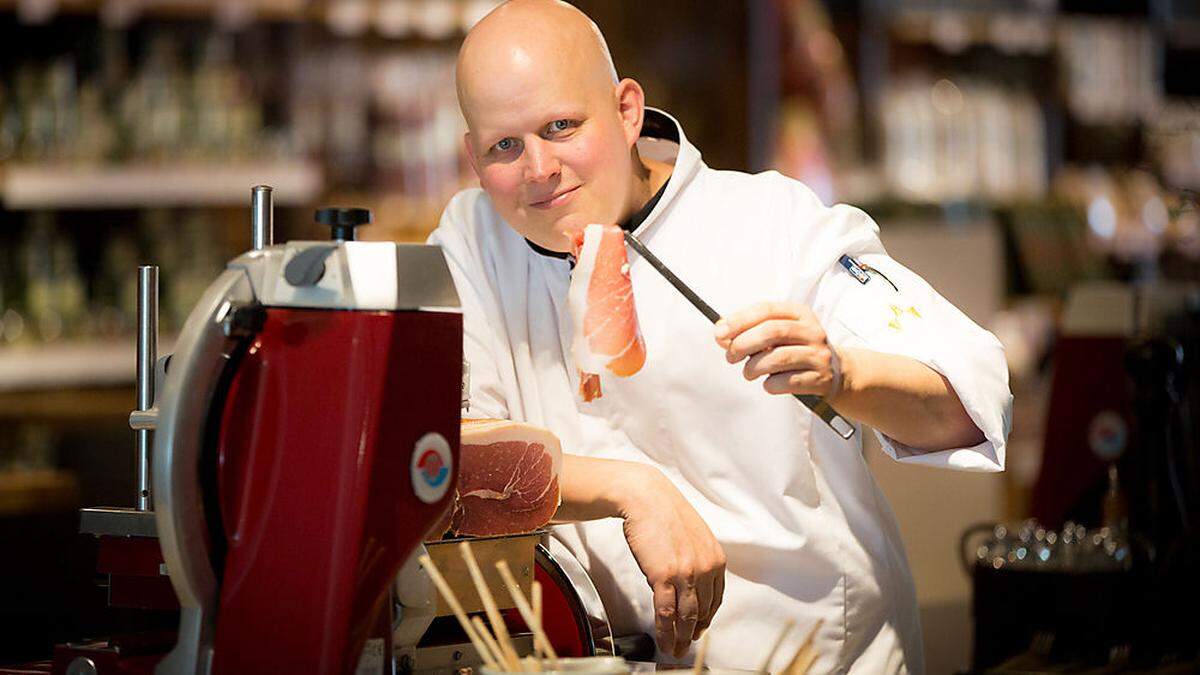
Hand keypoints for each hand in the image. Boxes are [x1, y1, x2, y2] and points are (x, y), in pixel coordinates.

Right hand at [618, 465, 725, 658]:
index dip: (707, 617)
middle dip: (695, 632)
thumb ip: (696, 561)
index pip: (715, 598)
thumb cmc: (663, 512)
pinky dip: (666, 630)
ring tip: (676, 649)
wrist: (645, 497)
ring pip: (686, 616)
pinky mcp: (664, 575)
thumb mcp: (693, 536)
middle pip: (702, 610)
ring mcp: (686, 572)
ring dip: (681, 637)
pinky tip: (664, 639)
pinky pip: (666, 612)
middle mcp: (705, 567)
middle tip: (687, 644)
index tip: (700, 627)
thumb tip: (688, 583)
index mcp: (715, 558)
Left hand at [714, 302, 842, 399]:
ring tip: (748, 373)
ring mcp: (818, 355)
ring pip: (778, 358)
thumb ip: (750, 331)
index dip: (740, 320)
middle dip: (743, 344)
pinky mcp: (819, 378)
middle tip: (731, 356)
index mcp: (800, 314)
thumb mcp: (780, 334)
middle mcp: (812, 331)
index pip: (766, 310)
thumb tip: (721, 334)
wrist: (838, 373)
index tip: (719, 333)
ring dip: (754, 367)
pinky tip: (769, 383)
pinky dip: (770, 384)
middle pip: (772, 331)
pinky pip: (786, 382)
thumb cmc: (799, 350)